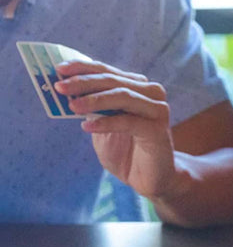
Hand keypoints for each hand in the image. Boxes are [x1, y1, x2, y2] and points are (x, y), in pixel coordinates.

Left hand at [54, 60, 178, 201]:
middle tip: (60, 87)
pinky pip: (129, 122)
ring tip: (73, 106)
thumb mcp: (102, 124)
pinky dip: (106, 123)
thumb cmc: (125, 150)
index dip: (83, 68)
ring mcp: (158, 111)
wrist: (148, 179)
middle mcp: (151, 94)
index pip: (107, 71)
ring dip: (95, 100)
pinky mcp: (159, 131)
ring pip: (123, 96)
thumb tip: (66, 90)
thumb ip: (90, 107)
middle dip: (84, 82)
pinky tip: (87, 127)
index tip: (59, 69)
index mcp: (137, 87)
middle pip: (114, 81)